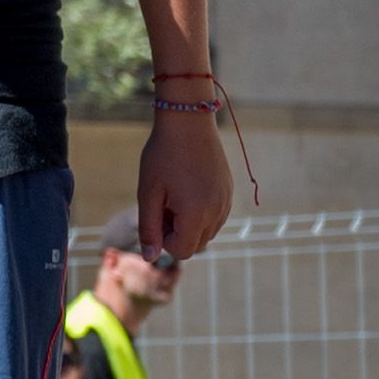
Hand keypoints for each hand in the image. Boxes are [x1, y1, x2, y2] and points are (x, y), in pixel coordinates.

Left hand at [139, 103, 233, 263]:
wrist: (188, 120)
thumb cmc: (163, 155)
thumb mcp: (149, 193)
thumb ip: (149, 228)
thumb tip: (150, 257)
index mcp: (197, 214)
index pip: (181, 251)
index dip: (163, 239)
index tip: (156, 213)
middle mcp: (217, 212)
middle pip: (196, 244)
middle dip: (177, 233)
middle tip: (164, 203)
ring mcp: (226, 201)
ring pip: (207, 232)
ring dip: (189, 223)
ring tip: (176, 194)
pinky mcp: (229, 191)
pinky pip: (216, 216)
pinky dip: (201, 212)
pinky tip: (188, 187)